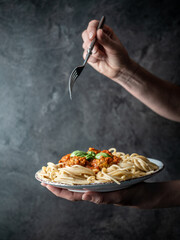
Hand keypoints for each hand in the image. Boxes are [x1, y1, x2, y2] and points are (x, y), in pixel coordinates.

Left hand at [41, 181, 178, 208]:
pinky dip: (80, 170)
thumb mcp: (119, 197)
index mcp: (94, 195)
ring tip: (58, 169)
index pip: (71, 195)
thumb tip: (85, 195)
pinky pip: (88, 175)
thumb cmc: (132, 195)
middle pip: (71, 188)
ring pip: (78, 181)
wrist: (142, 192)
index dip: (57, 190)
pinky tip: (79, 165)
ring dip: (67, 176)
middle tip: (46, 175)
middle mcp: (93, 190)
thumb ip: (103, 197)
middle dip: (58, 182)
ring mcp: (97, 185)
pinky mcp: (103, 179)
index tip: (45, 184)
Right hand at [82, 20, 131, 79]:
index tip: (93, 36)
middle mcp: (97, 38)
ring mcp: (92, 47)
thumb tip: (98, 32)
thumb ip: (105, 40)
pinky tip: (99, 60)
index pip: (94, 25)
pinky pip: (85, 55)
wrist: (119, 70)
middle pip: (86, 34)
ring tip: (103, 56)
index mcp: (104, 32)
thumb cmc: (119, 56)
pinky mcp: (90, 56)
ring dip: (93, 52)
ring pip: (85, 45)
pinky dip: (92, 58)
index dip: (91, 29)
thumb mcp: (114, 47)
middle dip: (89, 41)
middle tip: (95, 49)